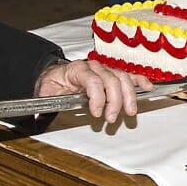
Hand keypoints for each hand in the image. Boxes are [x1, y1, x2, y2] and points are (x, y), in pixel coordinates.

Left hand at [34, 59, 152, 123]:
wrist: (54, 75)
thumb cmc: (53, 84)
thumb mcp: (45, 92)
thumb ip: (45, 103)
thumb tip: (39, 114)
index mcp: (76, 69)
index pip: (92, 80)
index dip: (97, 97)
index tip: (96, 113)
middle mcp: (93, 67)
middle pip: (111, 79)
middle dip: (114, 100)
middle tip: (111, 119)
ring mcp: (104, 69)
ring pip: (122, 77)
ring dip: (128, 95)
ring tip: (129, 112)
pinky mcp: (110, 75)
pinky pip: (127, 75)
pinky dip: (138, 80)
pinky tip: (147, 87)